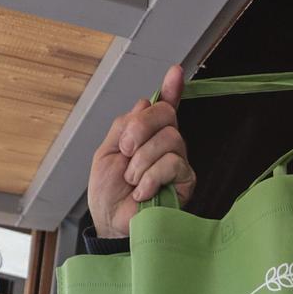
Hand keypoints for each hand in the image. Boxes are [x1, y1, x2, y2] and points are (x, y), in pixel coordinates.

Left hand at [87, 65, 195, 238]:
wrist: (111, 222)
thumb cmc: (108, 192)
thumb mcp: (106, 151)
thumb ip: (125, 125)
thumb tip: (146, 101)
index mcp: (146, 134)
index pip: (164, 106)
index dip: (172, 88)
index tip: (175, 71)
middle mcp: (166, 144)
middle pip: (166, 115)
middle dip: (140, 130)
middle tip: (125, 152)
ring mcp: (178, 161)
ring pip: (170, 139)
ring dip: (142, 161)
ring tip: (132, 180)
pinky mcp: (186, 181)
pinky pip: (173, 163)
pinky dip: (151, 177)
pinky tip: (143, 192)